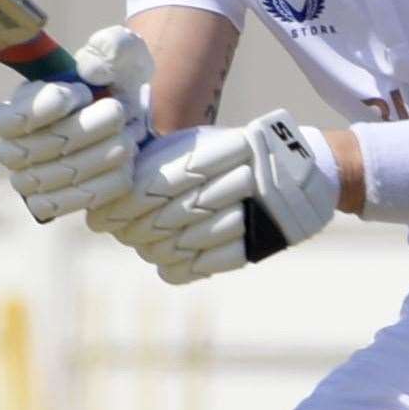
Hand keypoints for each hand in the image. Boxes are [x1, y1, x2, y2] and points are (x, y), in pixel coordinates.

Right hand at [0, 26, 152, 221]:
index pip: (6, 120)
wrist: (133, 124)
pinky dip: (103, 184)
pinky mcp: (49, 206)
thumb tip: (90, 71)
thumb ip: (110, 47)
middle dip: (85, 128)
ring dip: (101, 154)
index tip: (80, 91)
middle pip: (38, 148)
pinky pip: (70, 202)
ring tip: (128, 137)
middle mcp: (12, 149)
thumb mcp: (122, 54)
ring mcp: (27, 182)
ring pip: (58, 175)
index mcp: (13, 109)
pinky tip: (125, 165)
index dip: (43, 107)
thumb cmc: (117, 83)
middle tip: (119, 112)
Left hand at [88, 109, 337, 283]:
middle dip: (134, 228)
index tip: (103, 214)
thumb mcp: (204, 142)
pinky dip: (180, 267)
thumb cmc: (240, 155)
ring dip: (155, 247)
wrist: (306, 174)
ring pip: (182, 242)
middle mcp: (235, 178)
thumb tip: (113, 186)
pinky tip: (167, 262)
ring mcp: (249, 212)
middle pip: (164, 216)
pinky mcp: (257, 242)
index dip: (123, 204)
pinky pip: (207, 264)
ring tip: (144, 245)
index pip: (155, 184)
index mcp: (218, 149)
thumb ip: (162, 158)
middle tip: (121, 231)